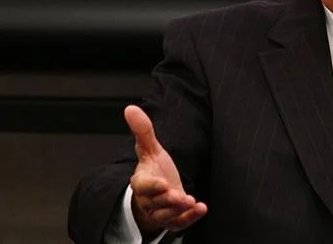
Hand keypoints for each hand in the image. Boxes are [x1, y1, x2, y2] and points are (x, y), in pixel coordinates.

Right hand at [124, 105, 207, 237]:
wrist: (157, 193)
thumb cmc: (153, 170)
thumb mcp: (150, 150)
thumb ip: (143, 131)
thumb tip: (131, 108)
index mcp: (141, 182)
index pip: (142, 186)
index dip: (152, 186)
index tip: (163, 184)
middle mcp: (149, 200)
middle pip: (156, 203)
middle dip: (168, 201)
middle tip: (180, 196)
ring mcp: (160, 212)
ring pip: (166, 216)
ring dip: (179, 211)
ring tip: (192, 202)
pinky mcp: (172, 221)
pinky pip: (179, 223)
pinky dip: (190, 218)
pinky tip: (201, 208)